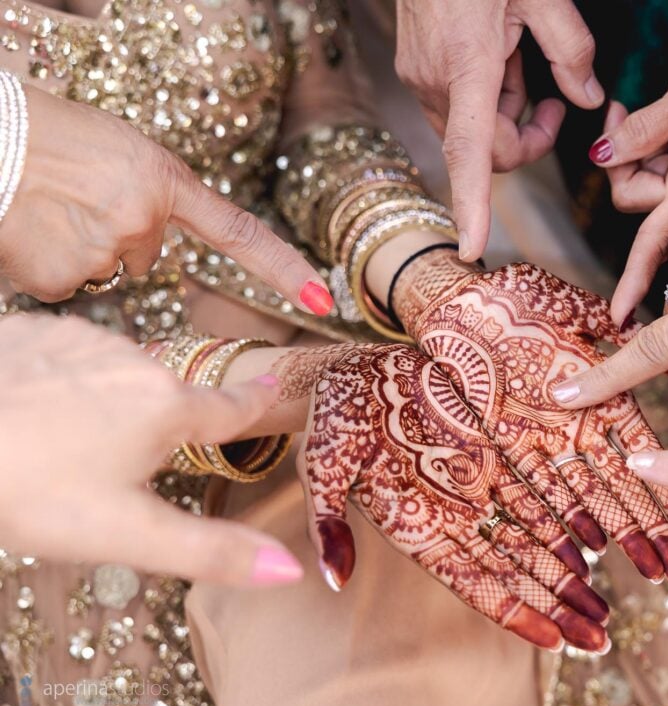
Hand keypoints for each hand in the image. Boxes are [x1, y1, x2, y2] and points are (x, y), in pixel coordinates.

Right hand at [0, 85, 331, 313]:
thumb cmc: (44, 133)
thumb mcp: (115, 151)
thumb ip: (149, 196)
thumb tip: (148, 249)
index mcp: (164, 180)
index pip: (241, 234)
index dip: (284, 269)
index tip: (324, 297)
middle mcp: (144, 220)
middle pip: (147, 258)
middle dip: (115, 238)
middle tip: (72, 199)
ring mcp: (104, 251)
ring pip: (103, 272)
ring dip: (76, 249)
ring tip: (43, 207)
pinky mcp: (62, 277)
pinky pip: (65, 287)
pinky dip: (44, 267)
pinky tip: (25, 230)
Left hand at [0, 314, 302, 585]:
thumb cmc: (25, 488)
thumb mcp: (124, 534)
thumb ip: (211, 551)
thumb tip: (292, 569)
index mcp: (167, 408)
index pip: (231, 405)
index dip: (255, 401)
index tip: (273, 387)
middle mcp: (137, 362)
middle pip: (167, 395)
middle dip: (159, 422)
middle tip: (122, 465)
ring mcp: (84, 338)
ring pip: (118, 374)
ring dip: (109, 401)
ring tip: (66, 444)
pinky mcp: (36, 328)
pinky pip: (71, 355)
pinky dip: (65, 381)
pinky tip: (35, 410)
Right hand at [298, 344, 609, 651]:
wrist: (351, 370)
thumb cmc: (331, 419)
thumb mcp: (322, 465)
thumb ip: (328, 521)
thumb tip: (334, 577)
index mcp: (418, 528)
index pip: (475, 583)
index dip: (517, 613)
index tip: (557, 642)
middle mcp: (455, 514)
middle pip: (517, 570)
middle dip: (559, 604)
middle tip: (602, 636)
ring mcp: (478, 484)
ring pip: (535, 536)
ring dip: (570, 572)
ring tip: (604, 606)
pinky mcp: (494, 449)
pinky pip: (538, 489)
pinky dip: (566, 518)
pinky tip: (596, 545)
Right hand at [394, 0, 603, 260]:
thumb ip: (571, 49)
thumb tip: (587, 99)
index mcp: (468, 65)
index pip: (469, 151)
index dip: (473, 204)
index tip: (473, 246)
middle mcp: (436, 80)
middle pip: (483, 150)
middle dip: (522, 142)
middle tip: (554, 102)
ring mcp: (420, 76)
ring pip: (472, 131)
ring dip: (505, 117)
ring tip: (525, 65)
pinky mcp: (416, 69)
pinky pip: (458, 108)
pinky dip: (487, 100)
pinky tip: (501, 58)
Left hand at [394, 254, 667, 587]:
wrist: (453, 300)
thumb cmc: (518, 301)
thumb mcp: (580, 316)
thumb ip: (629, 340)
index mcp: (600, 397)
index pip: (647, 458)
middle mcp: (576, 429)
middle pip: (624, 491)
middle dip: (653, 535)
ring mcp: (541, 442)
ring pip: (586, 500)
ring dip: (617, 539)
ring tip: (644, 577)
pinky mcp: (504, 447)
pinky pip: (536, 493)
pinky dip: (560, 524)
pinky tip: (584, 557)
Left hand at [591, 4, 667, 323]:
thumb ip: (643, 128)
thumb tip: (600, 154)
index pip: (656, 240)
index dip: (633, 280)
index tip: (618, 318)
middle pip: (642, 205)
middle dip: (629, 165)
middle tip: (625, 112)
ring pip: (651, 189)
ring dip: (642, 152)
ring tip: (650, 110)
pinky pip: (666, 175)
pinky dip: (655, 149)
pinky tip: (663, 119)